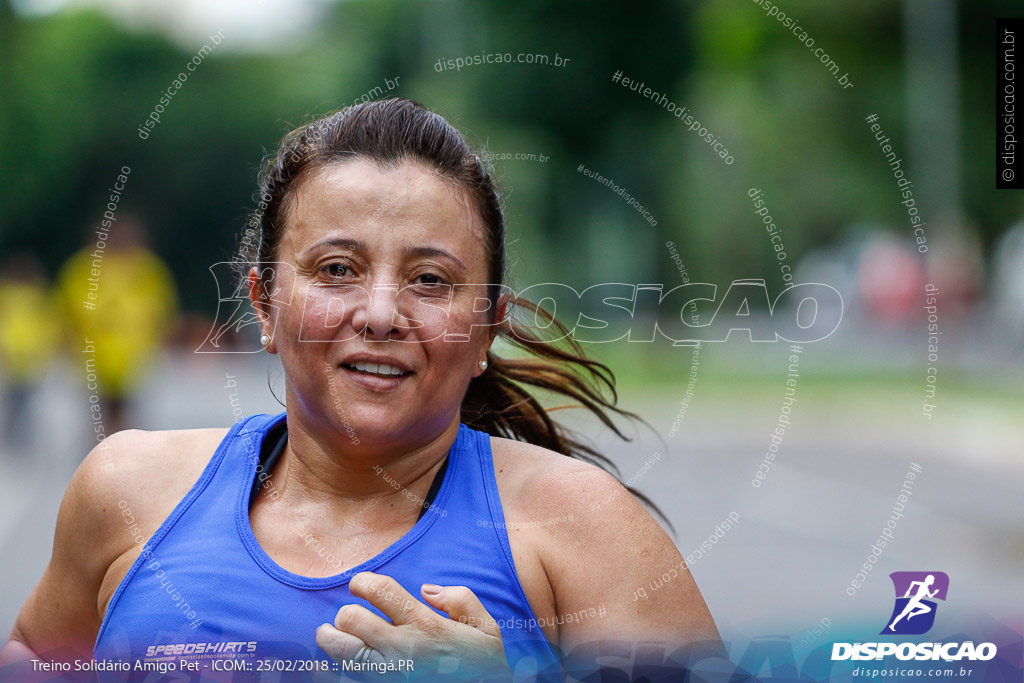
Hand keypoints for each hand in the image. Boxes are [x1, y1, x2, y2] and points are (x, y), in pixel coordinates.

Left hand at [316, 571, 510, 679]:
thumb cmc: (483, 666)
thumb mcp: (485, 627)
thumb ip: (459, 599)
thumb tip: (427, 590)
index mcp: (425, 624)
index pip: (381, 591)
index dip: (362, 581)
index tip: (359, 584)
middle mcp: (403, 647)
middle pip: (351, 619)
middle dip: (346, 611)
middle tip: (351, 614)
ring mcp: (390, 673)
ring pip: (341, 651)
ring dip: (331, 638)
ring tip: (330, 632)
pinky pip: (349, 677)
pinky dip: (337, 667)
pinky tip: (338, 661)